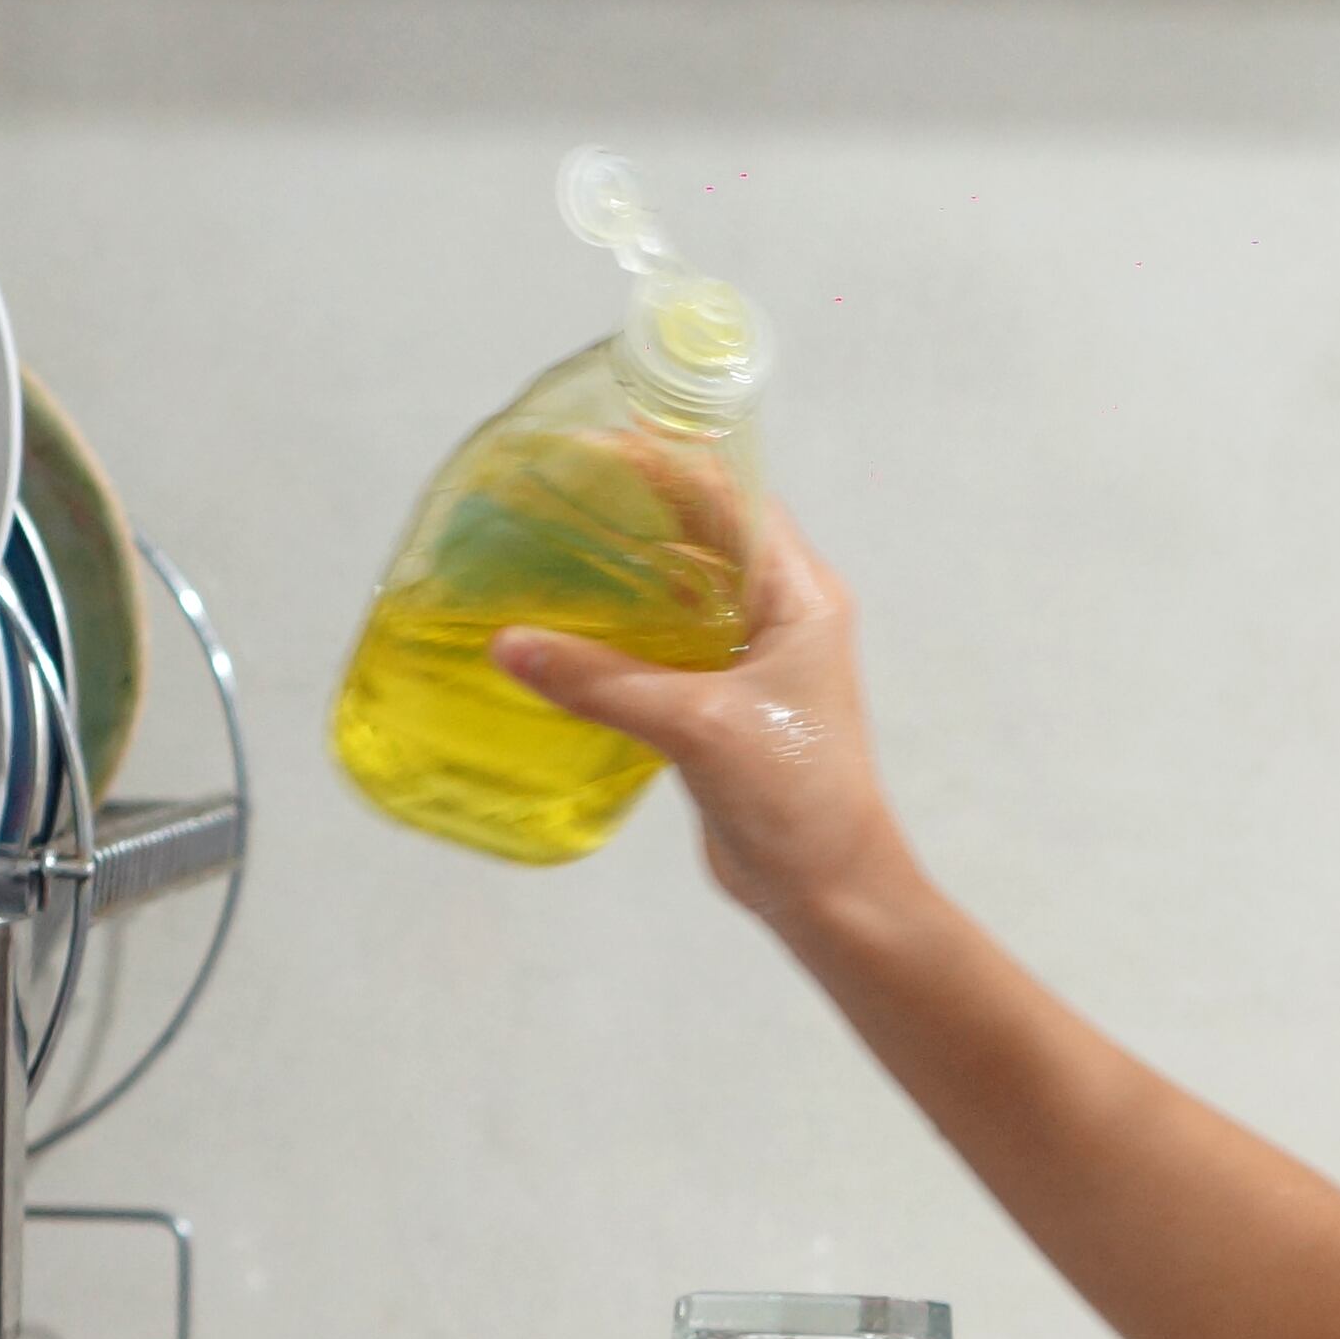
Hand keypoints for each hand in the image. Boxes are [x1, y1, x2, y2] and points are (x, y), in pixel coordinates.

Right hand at [492, 507, 916, 938]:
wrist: (828, 892)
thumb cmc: (795, 799)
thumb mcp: (696, 727)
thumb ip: (602, 681)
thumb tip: (510, 644)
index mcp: (799, 595)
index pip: (730, 499)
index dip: (665, 466)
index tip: (594, 446)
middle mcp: (782, 615)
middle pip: (702, 536)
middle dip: (635, 510)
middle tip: (555, 492)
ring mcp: (753, 661)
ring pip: (681, 592)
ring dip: (624, 572)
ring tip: (548, 547)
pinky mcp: (723, 706)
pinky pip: (666, 647)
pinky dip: (620, 633)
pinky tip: (564, 630)